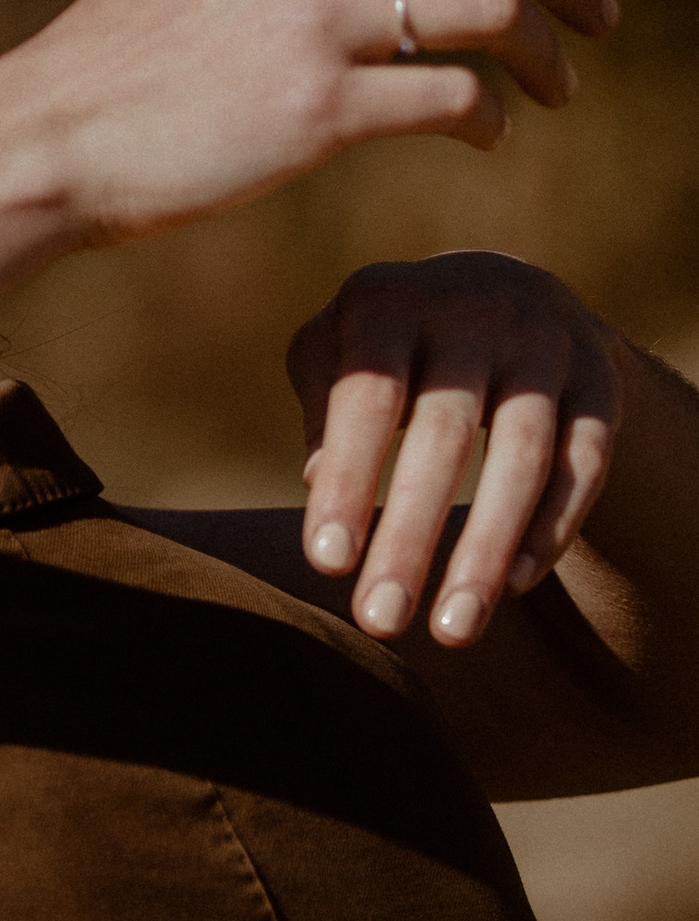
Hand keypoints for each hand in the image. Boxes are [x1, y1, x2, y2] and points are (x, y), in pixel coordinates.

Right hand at [7, 0, 616, 243]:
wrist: (42, 139)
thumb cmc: (98, 64)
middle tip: (594, 23)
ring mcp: (317, 25)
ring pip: (491, 7)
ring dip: (545, 53)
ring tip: (554, 91)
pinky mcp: (319, 110)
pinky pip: (451, 96)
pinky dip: (488, 117)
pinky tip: (485, 137)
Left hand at [289, 252, 619, 644]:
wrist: (502, 290)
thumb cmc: (388, 346)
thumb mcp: (335, 352)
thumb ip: (321, 408)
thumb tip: (322, 486)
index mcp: (388, 303)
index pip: (367, 398)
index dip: (350, 481)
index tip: (327, 565)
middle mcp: (472, 313)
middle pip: (445, 436)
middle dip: (411, 536)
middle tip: (379, 621)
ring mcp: (544, 344)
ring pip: (524, 456)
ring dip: (487, 548)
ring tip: (454, 631)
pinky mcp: (599, 383)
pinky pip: (584, 462)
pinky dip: (553, 527)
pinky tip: (515, 586)